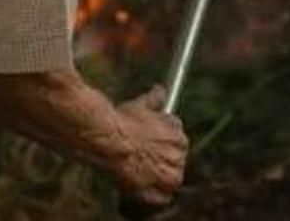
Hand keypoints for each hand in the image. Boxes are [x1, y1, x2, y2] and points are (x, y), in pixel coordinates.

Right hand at [110, 86, 186, 205]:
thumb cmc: (123, 121)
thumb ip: (154, 99)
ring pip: (170, 180)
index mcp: (178, 134)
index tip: (149, 147)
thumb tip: (160, 89)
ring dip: (157, 179)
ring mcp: (170, 174)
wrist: (110, 139)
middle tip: (141, 160)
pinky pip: (161, 199)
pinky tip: (137, 190)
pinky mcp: (159, 192)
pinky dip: (151, 198)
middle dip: (160, 161)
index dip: (161, 145)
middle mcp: (180, 154)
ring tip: (137, 174)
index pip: (176, 143)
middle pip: (174, 162)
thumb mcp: (141, 105)